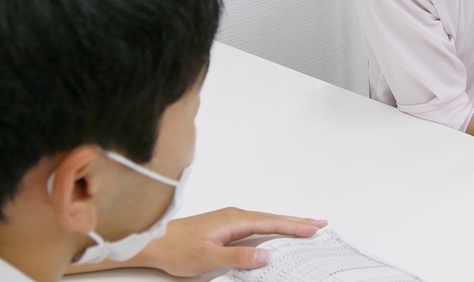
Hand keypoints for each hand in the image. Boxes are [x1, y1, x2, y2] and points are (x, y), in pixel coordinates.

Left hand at [129, 208, 325, 276]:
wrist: (153, 241)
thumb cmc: (175, 248)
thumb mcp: (208, 258)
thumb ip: (238, 257)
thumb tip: (265, 256)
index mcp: (234, 219)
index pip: (272, 223)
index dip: (294, 226)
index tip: (314, 228)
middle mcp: (233, 216)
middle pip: (272, 219)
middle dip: (297, 221)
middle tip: (319, 224)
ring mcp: (229, 221)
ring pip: (265, 222)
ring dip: (285, 224)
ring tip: (304, 227)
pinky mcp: (224, 227)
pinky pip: (255, 226)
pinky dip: (271, 228)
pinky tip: (274, 233)